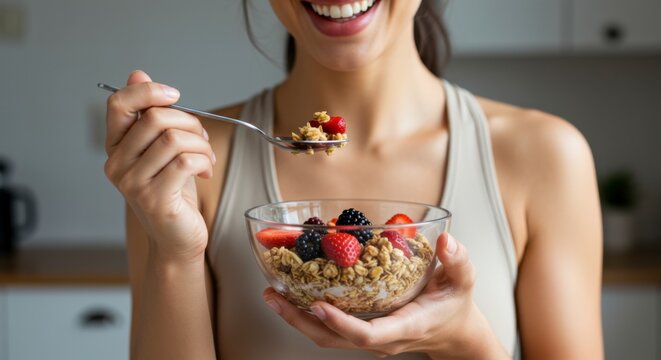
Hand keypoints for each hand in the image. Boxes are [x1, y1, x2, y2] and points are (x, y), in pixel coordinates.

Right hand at [104, 70, 215, 262]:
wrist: (177, 239)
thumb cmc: (173, 193)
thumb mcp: (161, 150)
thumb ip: (148, 115)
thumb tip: (138, 74)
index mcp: (116, 148)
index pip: (118, 104)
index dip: (148, 91)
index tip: (174, 95)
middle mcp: (117, 165)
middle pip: (155, 118)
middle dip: (190, 121)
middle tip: (201, 138)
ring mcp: (133, 184)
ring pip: (174, 138)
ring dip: (201, 143)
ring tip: (207, 157)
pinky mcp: (155, 199)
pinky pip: (186, 161)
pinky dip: (205, 161)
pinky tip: (206, 171)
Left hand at [262, 233, 507, 358]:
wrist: (454, 331)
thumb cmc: (455, 305)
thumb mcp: (464, 281)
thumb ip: (458, 261)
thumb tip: (446, 240)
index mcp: (405, 326)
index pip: (368, 334)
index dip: (341, 323)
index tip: (318, 306)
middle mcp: (382, 338)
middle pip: (335, 340)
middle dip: (301, 321)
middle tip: (275, 297)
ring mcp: (370, 338)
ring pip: (327, 337)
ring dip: (298, 318)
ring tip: (273, 295)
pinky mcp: (363, 330)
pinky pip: (331, 328)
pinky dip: (308, 314)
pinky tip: (294, 293)